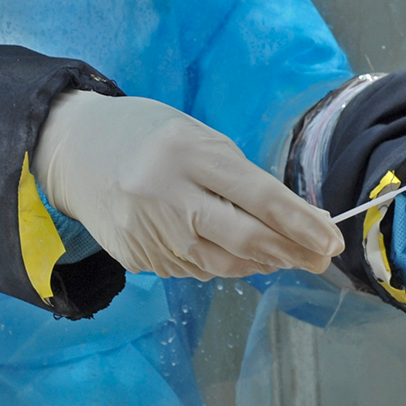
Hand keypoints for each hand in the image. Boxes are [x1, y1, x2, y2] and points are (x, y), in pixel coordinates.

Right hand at [34, 91, 344, 279]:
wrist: (73, 150)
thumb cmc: (149, 135)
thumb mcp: (198, 137)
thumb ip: (240, 177)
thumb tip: (291, 222)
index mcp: (187, 153)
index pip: (259, 196)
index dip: (302, 224)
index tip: (332, 240)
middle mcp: (166, 195)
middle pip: (244, 239)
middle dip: (291, 252)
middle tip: (319, 259)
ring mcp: (147, 232)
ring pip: (222, 264)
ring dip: (262, 263)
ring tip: (285, 256)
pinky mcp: (136, 257)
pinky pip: (193, 269)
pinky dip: (222, 264)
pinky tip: (237, 255)